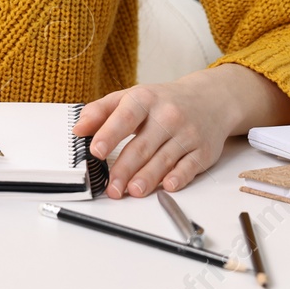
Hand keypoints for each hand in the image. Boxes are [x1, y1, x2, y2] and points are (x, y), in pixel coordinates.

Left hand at [73, 64, 289, 198]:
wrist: (211, 100)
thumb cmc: (163, 101)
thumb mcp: (132, 97)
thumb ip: (102, 111)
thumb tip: (78, 128)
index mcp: (145, 99)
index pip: (125, 116)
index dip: (109, 134)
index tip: (96, 150)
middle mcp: (168, 115)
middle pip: (142, 146)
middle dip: (124, 169)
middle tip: (111, 187)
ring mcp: (187, 133)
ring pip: (164, 159)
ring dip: (147, 178)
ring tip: (132, 191)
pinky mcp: (203, 150)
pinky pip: (189, 166)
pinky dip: (178, 178)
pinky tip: (167, 187)